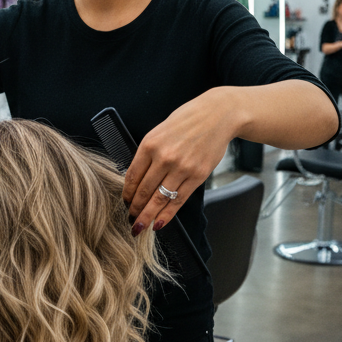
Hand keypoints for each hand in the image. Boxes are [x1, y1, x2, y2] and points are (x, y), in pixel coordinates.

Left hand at [124, 89, 237, 233]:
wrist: (216, 116)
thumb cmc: (186, 121)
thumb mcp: (159, 132)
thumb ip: (148, 153)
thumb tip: (137, 177)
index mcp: (149, 144)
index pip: (132, 175)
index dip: (127, 193)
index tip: (124, 202)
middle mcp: (164, 157)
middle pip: (144, 190)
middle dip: (135, 208)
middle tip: (130, 220)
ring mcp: (182, 168)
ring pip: (160, 199)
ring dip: (148, 215)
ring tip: (140, 226)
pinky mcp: (198, 176)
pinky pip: (179, 200)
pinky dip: (167, 214)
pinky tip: (159, 223)